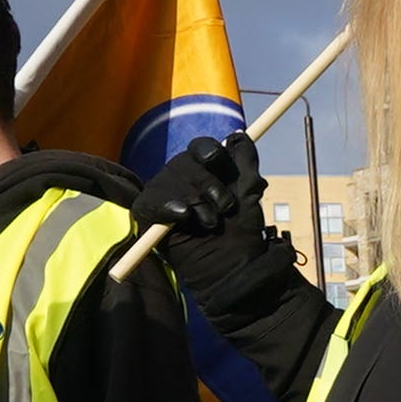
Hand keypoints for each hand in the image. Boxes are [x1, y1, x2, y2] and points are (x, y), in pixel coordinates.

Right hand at [130, 132, 266, 248]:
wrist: (234, 266)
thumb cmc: (242, 231)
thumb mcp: (249, 193)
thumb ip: (245, 162)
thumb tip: (239, 135)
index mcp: (206, 169)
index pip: (201, 148)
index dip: (208, 150)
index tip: (216, 160)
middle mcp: (183, 178)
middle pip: (185, 162)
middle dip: (208, 185)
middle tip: (224, 208)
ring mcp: (165, 195)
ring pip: (171, 182)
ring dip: (196, 203)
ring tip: (210, 222)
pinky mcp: (150, 215)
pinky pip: (151, 203)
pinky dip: (167, 207)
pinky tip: (183, 216)